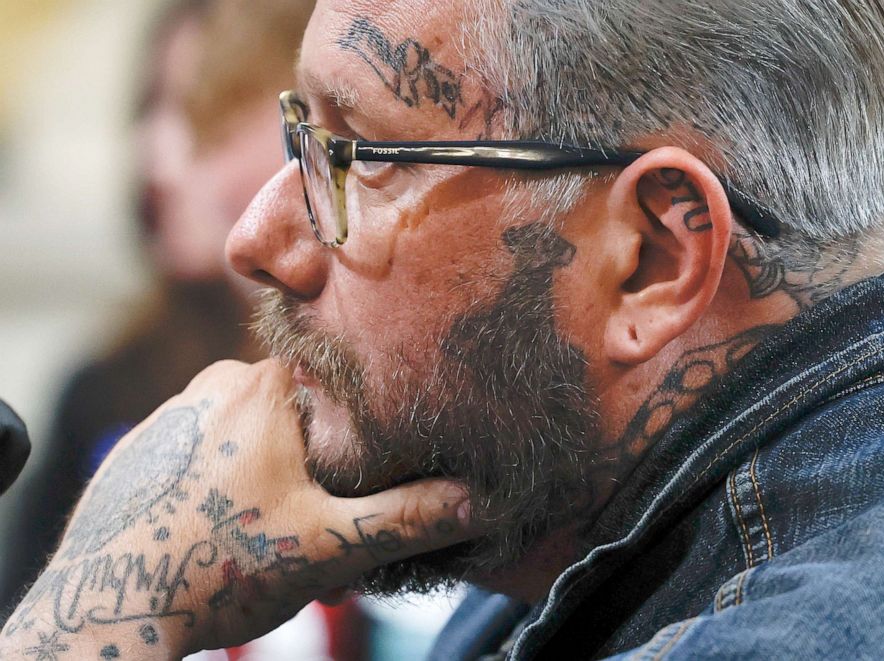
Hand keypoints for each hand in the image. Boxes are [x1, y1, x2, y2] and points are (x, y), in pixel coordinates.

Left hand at [0, 360, 475, 658]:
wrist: (104, 607)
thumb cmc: (220, 566)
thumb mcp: (328, 545)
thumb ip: (406, 516)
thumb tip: (477, 501)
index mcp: (267, 387)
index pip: (339, 384)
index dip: (357, 437)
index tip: (355, 486)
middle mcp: (215, 384)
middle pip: (294, 415)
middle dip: (312, 471)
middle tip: (311, 528)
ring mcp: (171, 414)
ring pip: (248, 436)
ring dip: (267, 481)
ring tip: (264, 540)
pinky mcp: (142, 449)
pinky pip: (203, 453)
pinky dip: (221, 486)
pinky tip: (218, 534)